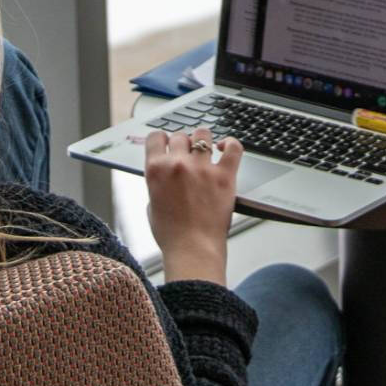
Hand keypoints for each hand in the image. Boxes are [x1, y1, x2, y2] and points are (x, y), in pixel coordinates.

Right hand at [144, 126, 242, 283]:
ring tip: (205, 148)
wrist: (192, 250)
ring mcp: (202, 168)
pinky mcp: (224, 176)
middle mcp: (178, 164)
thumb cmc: (172, 235)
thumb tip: (165, 177)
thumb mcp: (152, 207)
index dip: (162, 139)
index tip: (166, 143)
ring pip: (203, 135)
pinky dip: (230, 143)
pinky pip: (233, 147)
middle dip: (182, 143)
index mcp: (156, 170)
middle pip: (180, 136)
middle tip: (186, 153)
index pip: (156, 137)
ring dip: (203, 140)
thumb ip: (157, 185)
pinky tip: (225, 147)